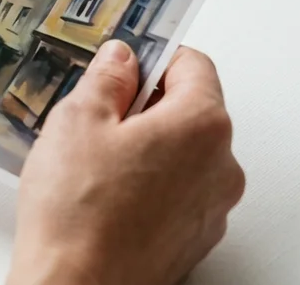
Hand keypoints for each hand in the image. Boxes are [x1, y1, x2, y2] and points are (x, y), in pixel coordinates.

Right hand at [8, 43, 244, 284]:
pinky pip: (178, 195)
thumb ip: (107, 78)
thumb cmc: (79, 215)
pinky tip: (106, 195)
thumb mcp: (78, 120)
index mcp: (202, 125)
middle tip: (100, 117)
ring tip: (96, 164)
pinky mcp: (193, 241)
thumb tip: (119, 61)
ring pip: (184, 156)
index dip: (154, 58)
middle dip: (148, 107)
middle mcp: (221, 167)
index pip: (193, 65)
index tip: (126, 64)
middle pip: (192, 111)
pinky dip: (150, 187)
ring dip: (148, 149)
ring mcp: (212, 210)